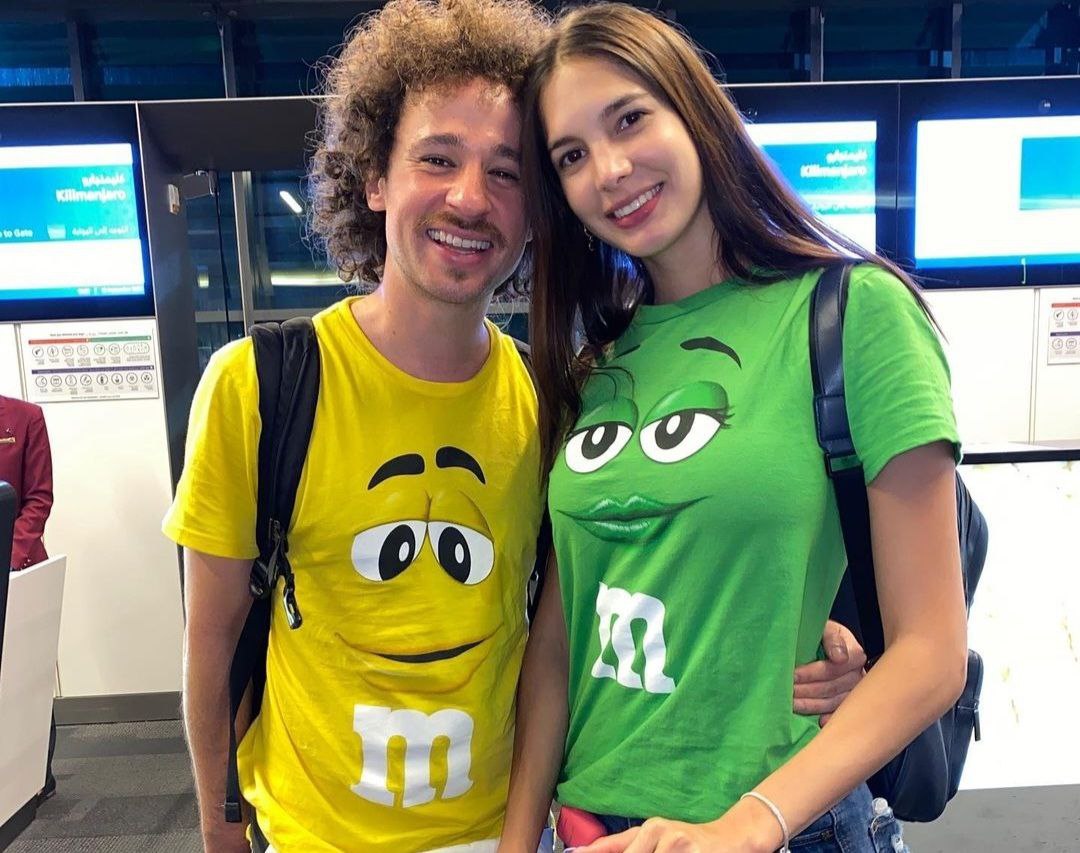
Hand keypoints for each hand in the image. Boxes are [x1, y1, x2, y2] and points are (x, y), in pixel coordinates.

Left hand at [574, 815, 771, 852]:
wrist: (732, 837)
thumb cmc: (692, 843)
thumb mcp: (661, 839)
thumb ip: (632, 847)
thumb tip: (597, 851)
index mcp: (648, 829)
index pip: (612, 845)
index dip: (593, 852)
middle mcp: (658, 832)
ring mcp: (676, 843)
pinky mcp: (692, 851)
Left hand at [793, 620, 866, 725]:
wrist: (827, 642)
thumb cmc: (824, 634)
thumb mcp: (827, 628)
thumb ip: (832, 638)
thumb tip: (839, 658)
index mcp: (855, 654)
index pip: (832, 668)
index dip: (811, 673)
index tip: (793, 676)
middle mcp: (859, 675)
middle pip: (831, 687)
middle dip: (807, 690)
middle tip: (786, 692)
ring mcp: (855, 691)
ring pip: (833, 702)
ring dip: (811, 704)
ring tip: (792, 704)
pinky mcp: (849, 703)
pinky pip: (840, 713)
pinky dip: (829, 717)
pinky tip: (819, 722)